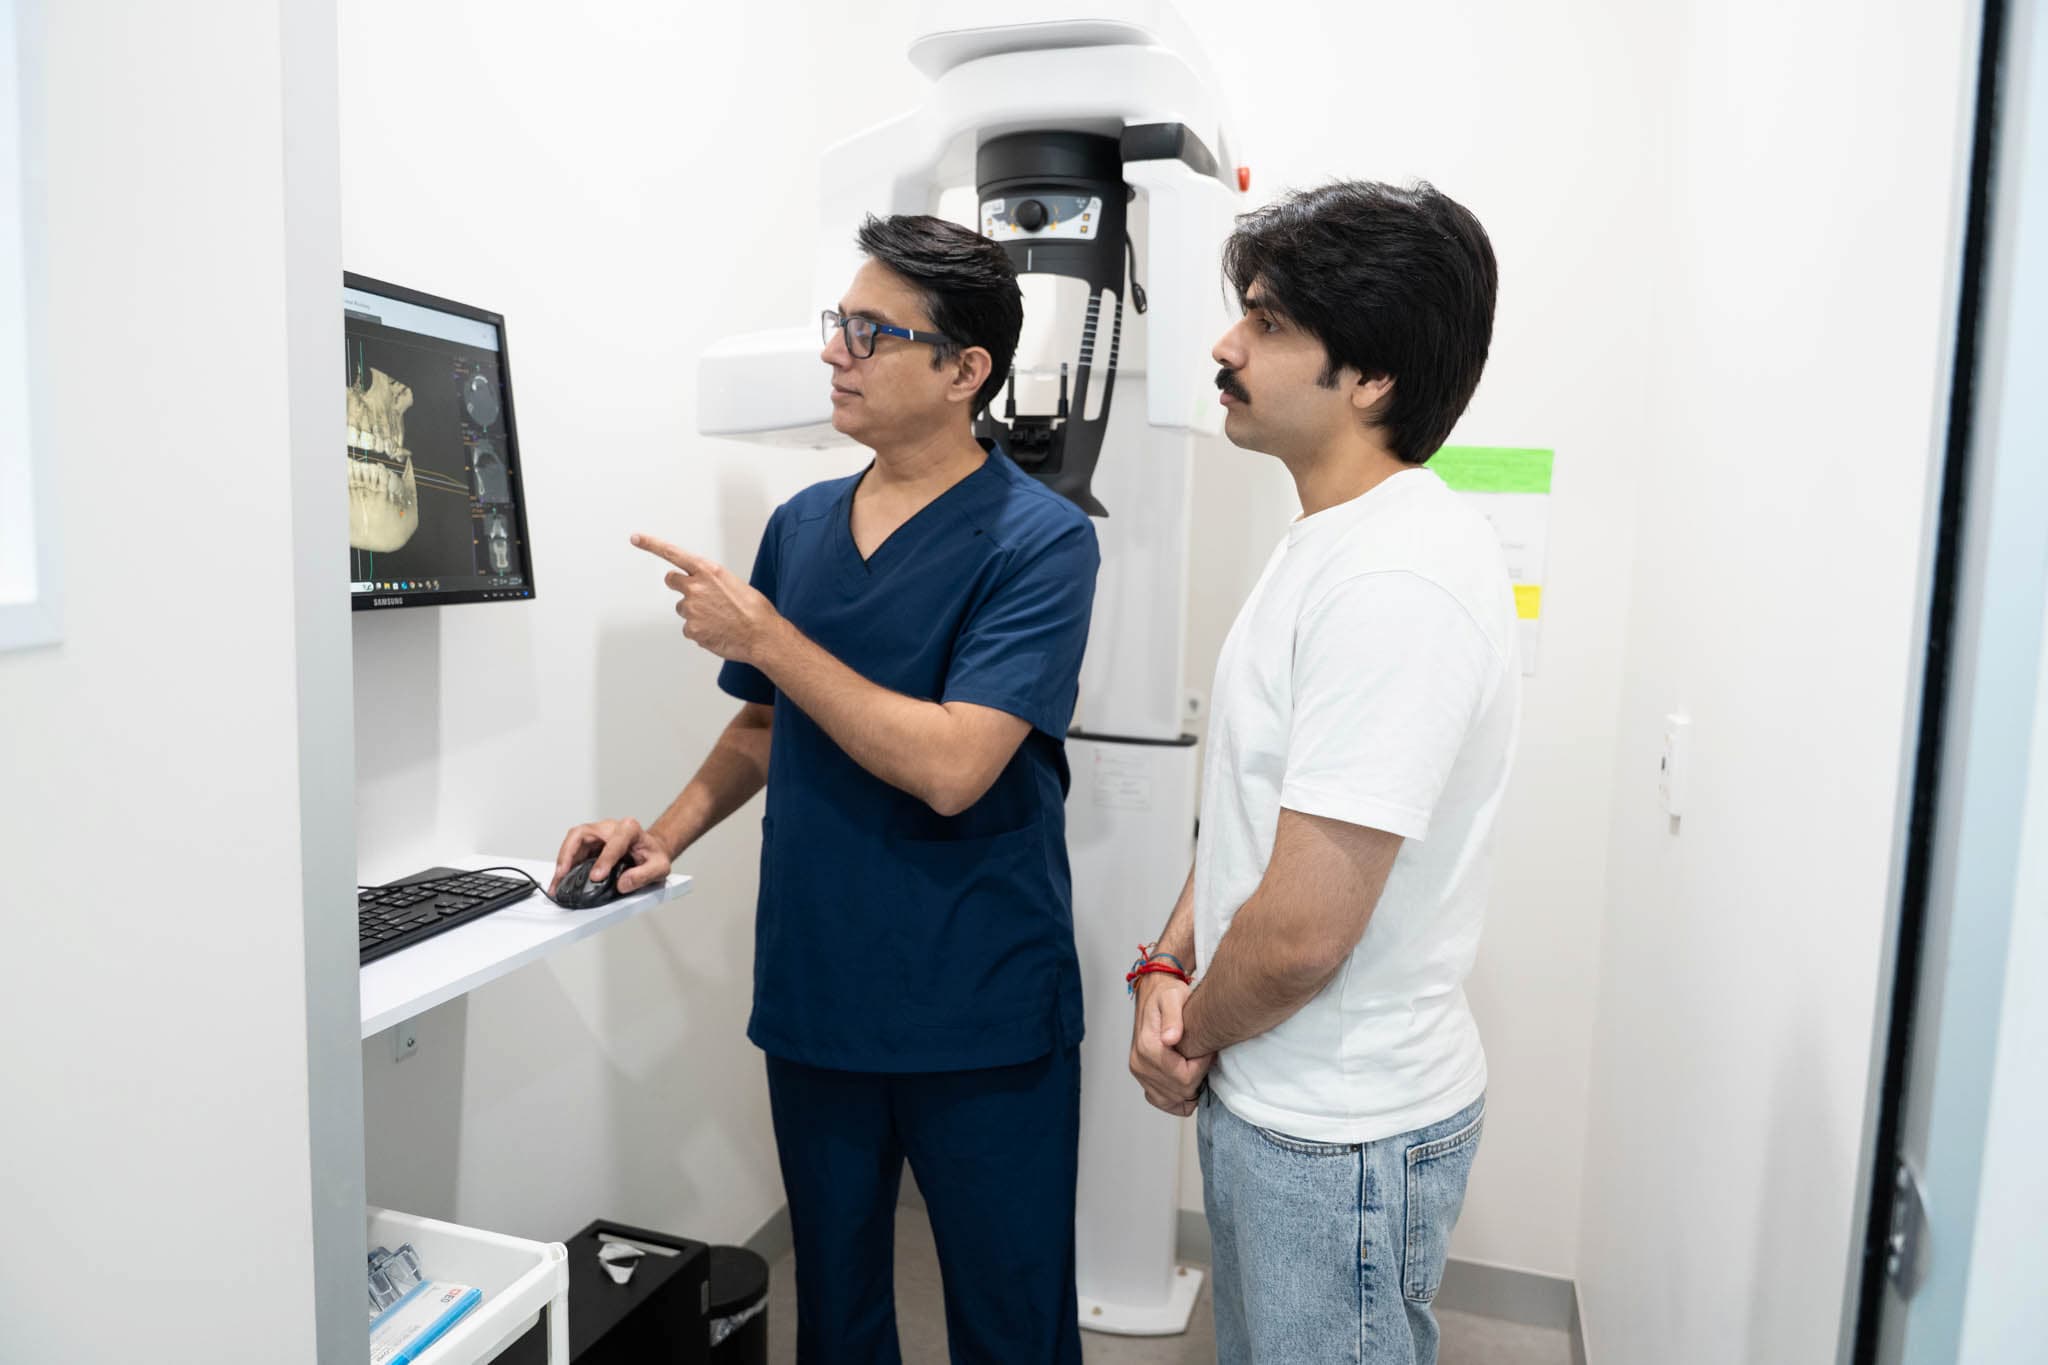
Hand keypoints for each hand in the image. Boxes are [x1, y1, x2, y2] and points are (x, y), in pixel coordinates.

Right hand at [551, 817, 672, 896]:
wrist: (652, 850)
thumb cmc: (654, 855)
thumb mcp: (659, 867)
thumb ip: (644, 875)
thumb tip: (623, 883)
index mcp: (630, 829)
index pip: (614, 841)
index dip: (604, 859)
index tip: (596, 876)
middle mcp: (610, 828)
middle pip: (582, 833)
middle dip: (569, 853)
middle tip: (563, 873)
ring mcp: (597, 835)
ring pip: (573, 841)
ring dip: (562, 860)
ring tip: (557, 880)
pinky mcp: (590, 844)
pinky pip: (573, 850)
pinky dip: (565, 865)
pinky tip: (561, 879)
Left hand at [632, 534, 782, 664]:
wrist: (762, 635)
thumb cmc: (754, 610)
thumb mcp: (734, 584)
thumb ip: (713, 582)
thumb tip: (705, 590)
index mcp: (709, 571)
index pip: (674, 554)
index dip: (652, 545)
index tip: (636, 538)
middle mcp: (696, 587)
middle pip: (672, 581)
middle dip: (681, 586)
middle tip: (697, 596)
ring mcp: (691, 609)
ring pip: (684, 608)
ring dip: (696, 613)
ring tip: (719, 619)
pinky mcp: (691, 629)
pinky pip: (689, 629)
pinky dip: (701, 631)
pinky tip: (718, 632)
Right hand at [1128, 974, 1211, 1116]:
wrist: (1154, 994)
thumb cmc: (1167, 994)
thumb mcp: (1174, 997)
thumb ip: (1173, 1017)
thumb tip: (1170, 1039)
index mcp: (1147, 1048)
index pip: (1184, 1078)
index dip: (1202, 1067)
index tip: (1206, 1049)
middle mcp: (1139, 1064)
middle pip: (1180, 1091)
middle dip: (1198, 1076)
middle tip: (1203, 1055)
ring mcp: (1140, 1073)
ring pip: (1173, 1100)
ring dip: (1189, 1089)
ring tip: (1196, 1065)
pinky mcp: (1143, 1078)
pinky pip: (1162, 1102)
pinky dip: (1177, 1098)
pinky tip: (1188, 1082)